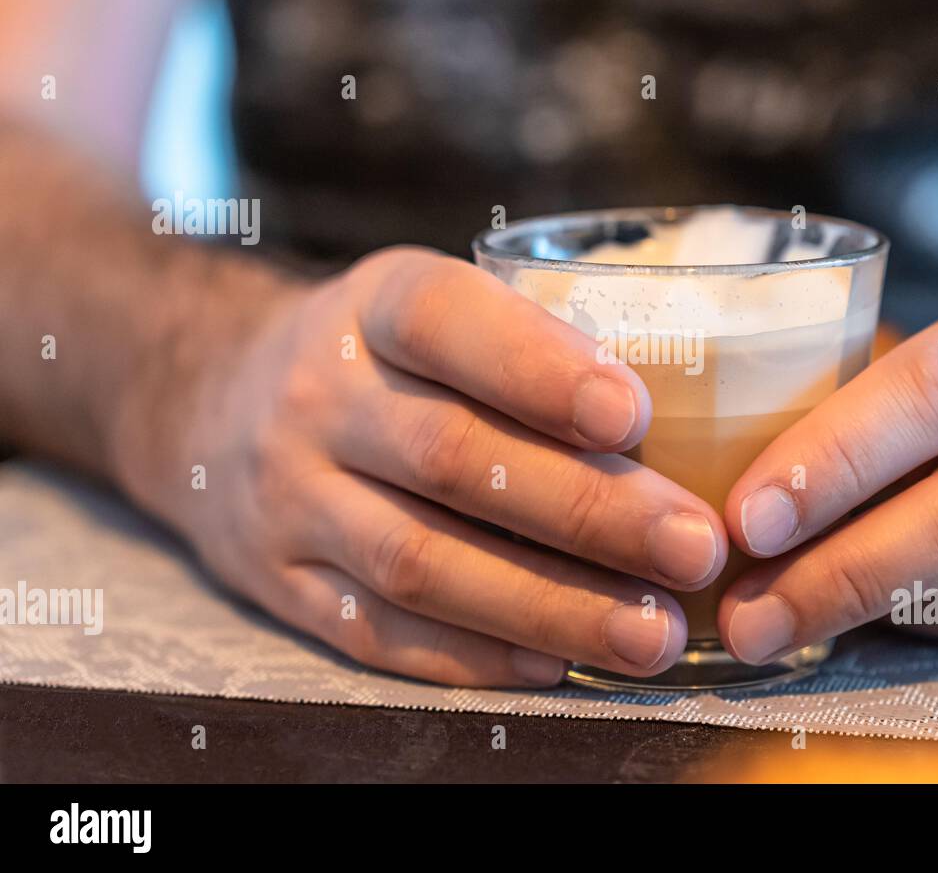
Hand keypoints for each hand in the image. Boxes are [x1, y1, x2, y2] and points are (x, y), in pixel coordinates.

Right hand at [116, 247, 727, 685]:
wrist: (211, 400)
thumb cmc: (379, 355)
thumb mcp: (431, 305)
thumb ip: (526, 344)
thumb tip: (686, 422)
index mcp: (373, 306)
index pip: (447, 321)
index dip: (540, 368)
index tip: (637, 416)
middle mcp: (319, 397)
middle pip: (452, 458)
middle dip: (587, 511)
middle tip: (694, 547)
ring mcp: (288, 496)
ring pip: (419, 560)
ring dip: (548, 604)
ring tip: (651, 632)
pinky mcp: (276, 581)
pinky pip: (376, 631)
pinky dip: (473, 655)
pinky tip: (557, 663)